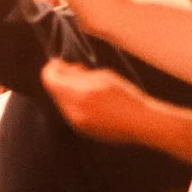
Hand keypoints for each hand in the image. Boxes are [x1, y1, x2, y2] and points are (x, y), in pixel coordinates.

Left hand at [43, 58, 158, 143]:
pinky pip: (72, 112)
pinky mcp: (82, 129)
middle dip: (63, 78)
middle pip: (55, 90)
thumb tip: (60, 68)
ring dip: (70, 90)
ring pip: (63, 101)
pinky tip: (94, 100)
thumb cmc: (126, 96)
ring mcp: (76, 122)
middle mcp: (72, 110)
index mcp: (78, 94)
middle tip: (80, 69)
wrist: (141, 122)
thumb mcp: (103, 77)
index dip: (52, 68)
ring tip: (91, 85)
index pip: (50, 79)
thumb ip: (78, 73)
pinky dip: (77, 102)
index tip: (58, 62)